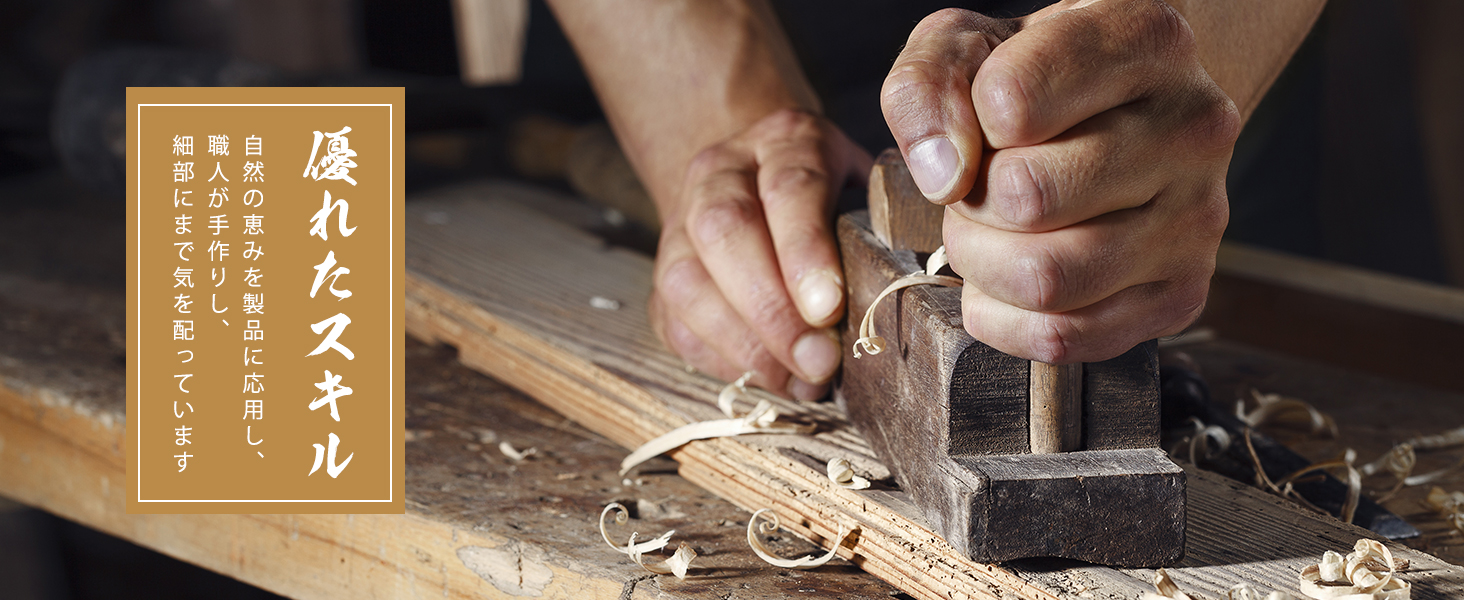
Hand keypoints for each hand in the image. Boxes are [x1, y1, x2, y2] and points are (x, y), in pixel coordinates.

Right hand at [649, 109, 871, 399]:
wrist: (760, 180)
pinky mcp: (663, 272)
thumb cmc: (834, 199)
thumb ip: (883, 227)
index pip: (788, 188)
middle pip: (724, 230)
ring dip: (745, 342)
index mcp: (784, 142)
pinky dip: (722, 358)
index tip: (829, 308)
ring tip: (799, 378)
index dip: (805, 250)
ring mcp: (681, 221)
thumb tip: (901, 294)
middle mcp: (721, 172)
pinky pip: (675, 321)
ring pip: (687, 281)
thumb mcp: (867, 189)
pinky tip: (770, 376)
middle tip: (818, 360)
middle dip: (771, 307)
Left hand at [881, 0, 1240, 363]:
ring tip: (992, 231)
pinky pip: (1064, 338)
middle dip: (971, 201)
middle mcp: (1192, 126)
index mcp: (1148, 41)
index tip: (986, 119)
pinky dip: (1005, 318)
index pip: (1008, 102)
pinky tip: (1006, 278)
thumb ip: (927, 87)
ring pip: (1045, 278)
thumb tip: (944, 175)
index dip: (969, 120)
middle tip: (981, 186)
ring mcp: (1197, 216)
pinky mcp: (1182, 293)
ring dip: (984, 262)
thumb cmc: (1036, 78)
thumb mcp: (966, 47)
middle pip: (1026, 198)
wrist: (1121, 112)